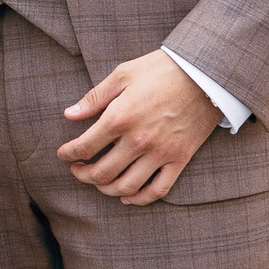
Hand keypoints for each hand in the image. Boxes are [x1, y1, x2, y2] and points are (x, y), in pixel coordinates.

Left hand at [58, 51, 218, 206]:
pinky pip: (158, 190)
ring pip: (126, 186)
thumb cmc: (162, 69)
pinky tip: (127, 196)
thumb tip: (69, 114)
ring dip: (106, 189)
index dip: (68, 154)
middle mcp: (138, 140)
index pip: (84, 147)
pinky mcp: (179, 159)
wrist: (205, 73)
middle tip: (77, 169)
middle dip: (83, 175)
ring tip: (99, 182)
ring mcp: (160, 153)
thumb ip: (94, 98)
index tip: (63, 154)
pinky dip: (140, 198)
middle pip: (101, 173)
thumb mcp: (123, 74)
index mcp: (120, 117)